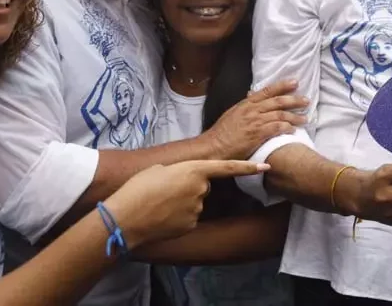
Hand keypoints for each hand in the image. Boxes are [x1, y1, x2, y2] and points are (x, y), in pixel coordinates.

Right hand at [104, 160, 269, 247]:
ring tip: (159, 203)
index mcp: (193, 170)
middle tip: (165, 189)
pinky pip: (188, 217)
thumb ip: (179, 170)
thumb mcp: (159, 169)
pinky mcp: (191, 224)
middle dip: (189, 186)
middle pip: (203, 185)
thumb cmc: (137, 189)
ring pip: (195, 202)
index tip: (266, 166)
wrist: (125, 217)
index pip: (228, 167)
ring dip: (182, 202)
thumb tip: (183, 178)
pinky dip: (178, 216)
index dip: (248, 166)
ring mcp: (197, 208)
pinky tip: (162, 217)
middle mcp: (200, 189)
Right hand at [204, 80, 309, 159]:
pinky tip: (293, 130)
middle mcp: (252, 110)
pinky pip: (276, 128)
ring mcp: (255, 122)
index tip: (295, 82)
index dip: (282, 86)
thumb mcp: (233, 113)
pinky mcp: (257, 134)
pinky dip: (286, 128)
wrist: (214, 146)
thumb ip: (245, 105)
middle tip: (306, 100)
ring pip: (280, 115)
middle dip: (294, 100)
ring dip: (294, 117)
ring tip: (304, 118)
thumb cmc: (222, 132)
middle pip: (278, 102)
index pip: (267, 91)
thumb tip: (252, 95)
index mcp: (246, 103)